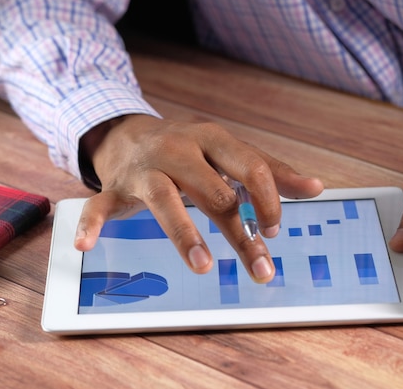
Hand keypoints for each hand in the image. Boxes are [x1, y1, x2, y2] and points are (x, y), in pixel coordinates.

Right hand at [74, 114, 322, 282]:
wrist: (130, 132)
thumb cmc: (189, 149)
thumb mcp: (228, 152)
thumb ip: (269, 170)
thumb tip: (316, 187)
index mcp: (211, 139)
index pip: (249, 167)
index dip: (268, 201)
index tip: (273, 231)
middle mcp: (178, 150)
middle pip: (214, 192)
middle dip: (240, 233)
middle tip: (261, 268)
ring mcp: (145, 169)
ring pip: (164, 200)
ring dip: (183, 234)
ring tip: (202, 266)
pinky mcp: (116, 186)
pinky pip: (99, 205)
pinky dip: (92, 224)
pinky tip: (86, 245)